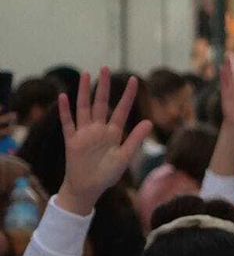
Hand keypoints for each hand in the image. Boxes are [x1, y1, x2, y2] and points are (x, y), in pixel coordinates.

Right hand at [57, 67, 151, 214]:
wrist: (89, 187)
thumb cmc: (108, 174)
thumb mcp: (125, 157)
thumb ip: (135, 139)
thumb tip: (149, 122)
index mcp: (113, 133)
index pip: (121, 110)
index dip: (128, 96)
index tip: (134, 79)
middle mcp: (98, 129)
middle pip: (101, 103)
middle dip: (103, 86)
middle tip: (105, 68)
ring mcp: (84, 133)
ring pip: (84, 108)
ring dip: (84, 92)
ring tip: (86, 74)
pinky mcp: (72, 140)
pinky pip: (67, 123)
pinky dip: (65, 111)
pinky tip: (63, 97)